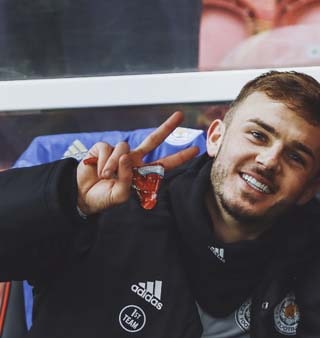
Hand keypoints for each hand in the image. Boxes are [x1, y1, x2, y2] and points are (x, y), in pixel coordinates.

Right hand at [76, 111, 198, 214]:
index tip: (196, 149)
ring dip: (114, 164)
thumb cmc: (104, 198)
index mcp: (142, 173)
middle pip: (153, 140)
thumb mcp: (121, 195)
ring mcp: (119, 153)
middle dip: (167, 127)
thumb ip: (127, 180)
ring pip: (124, 147)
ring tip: (105, 177)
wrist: (83, 196)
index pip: (165, 164)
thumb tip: (126, 158)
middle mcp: (133, 160)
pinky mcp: (103, 148)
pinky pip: (108, 148)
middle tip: (180, 115)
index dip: (180, 157)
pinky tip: (98, 170)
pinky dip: (103, 161)